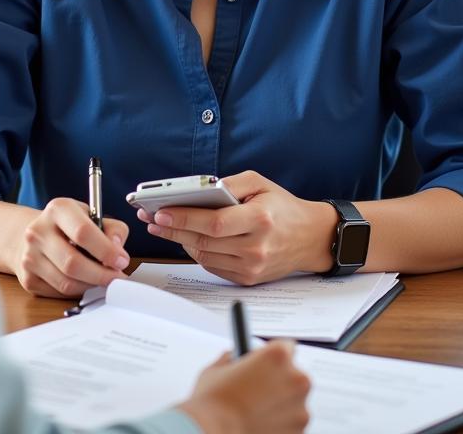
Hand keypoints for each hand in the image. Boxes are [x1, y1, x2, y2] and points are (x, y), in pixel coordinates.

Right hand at [13, 197, 129, 297]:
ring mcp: (29, 256)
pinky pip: (59, 293)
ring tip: (102, 280)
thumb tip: (118, 250)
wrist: (36, 235)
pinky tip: (85, 282)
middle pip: (72, 263)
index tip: (121, 260)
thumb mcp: (92, 216)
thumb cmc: (70, 226)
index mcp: (58, 209)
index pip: (83, 232)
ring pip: (66, 283)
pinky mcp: (28, 278)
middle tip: (116, 277)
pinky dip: (77, 291)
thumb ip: (113, 229)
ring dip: (91, 285)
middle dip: (101, 275)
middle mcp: (38, 232)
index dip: (106, 250)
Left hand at [137, 171, 334, 284]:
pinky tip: (186, 239)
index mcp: (260, 219)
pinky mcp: (248, 279)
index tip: (160, 212)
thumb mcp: (259, 183)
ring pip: (205, 256)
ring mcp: (252, 267)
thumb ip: (230, 184)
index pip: (214, 223)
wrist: (311, 237)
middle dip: (173, 229)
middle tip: (151, 218)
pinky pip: (213, 266)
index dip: (184, 218)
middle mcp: (256, 247)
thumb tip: (199, 189)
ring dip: (180, 241)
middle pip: (204, 241)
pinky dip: (197, 252)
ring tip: (162, 226)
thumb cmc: (282, 206)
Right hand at [177, 340, 309, 433]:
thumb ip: (231, 360)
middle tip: (258, 388)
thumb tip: (232, 360)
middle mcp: (295, 379)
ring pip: (294, 400)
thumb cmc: (215, 403)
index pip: (287, 346)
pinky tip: (262, 422)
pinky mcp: (300, 432)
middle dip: (279, 380)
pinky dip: (282, 423)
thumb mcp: (217, 369)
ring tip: (257, 409)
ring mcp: (300, 408)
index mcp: (277, 356)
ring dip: (282, 403)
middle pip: (294, 374)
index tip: (267, 363)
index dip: (274, 355)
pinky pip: (293, 422)